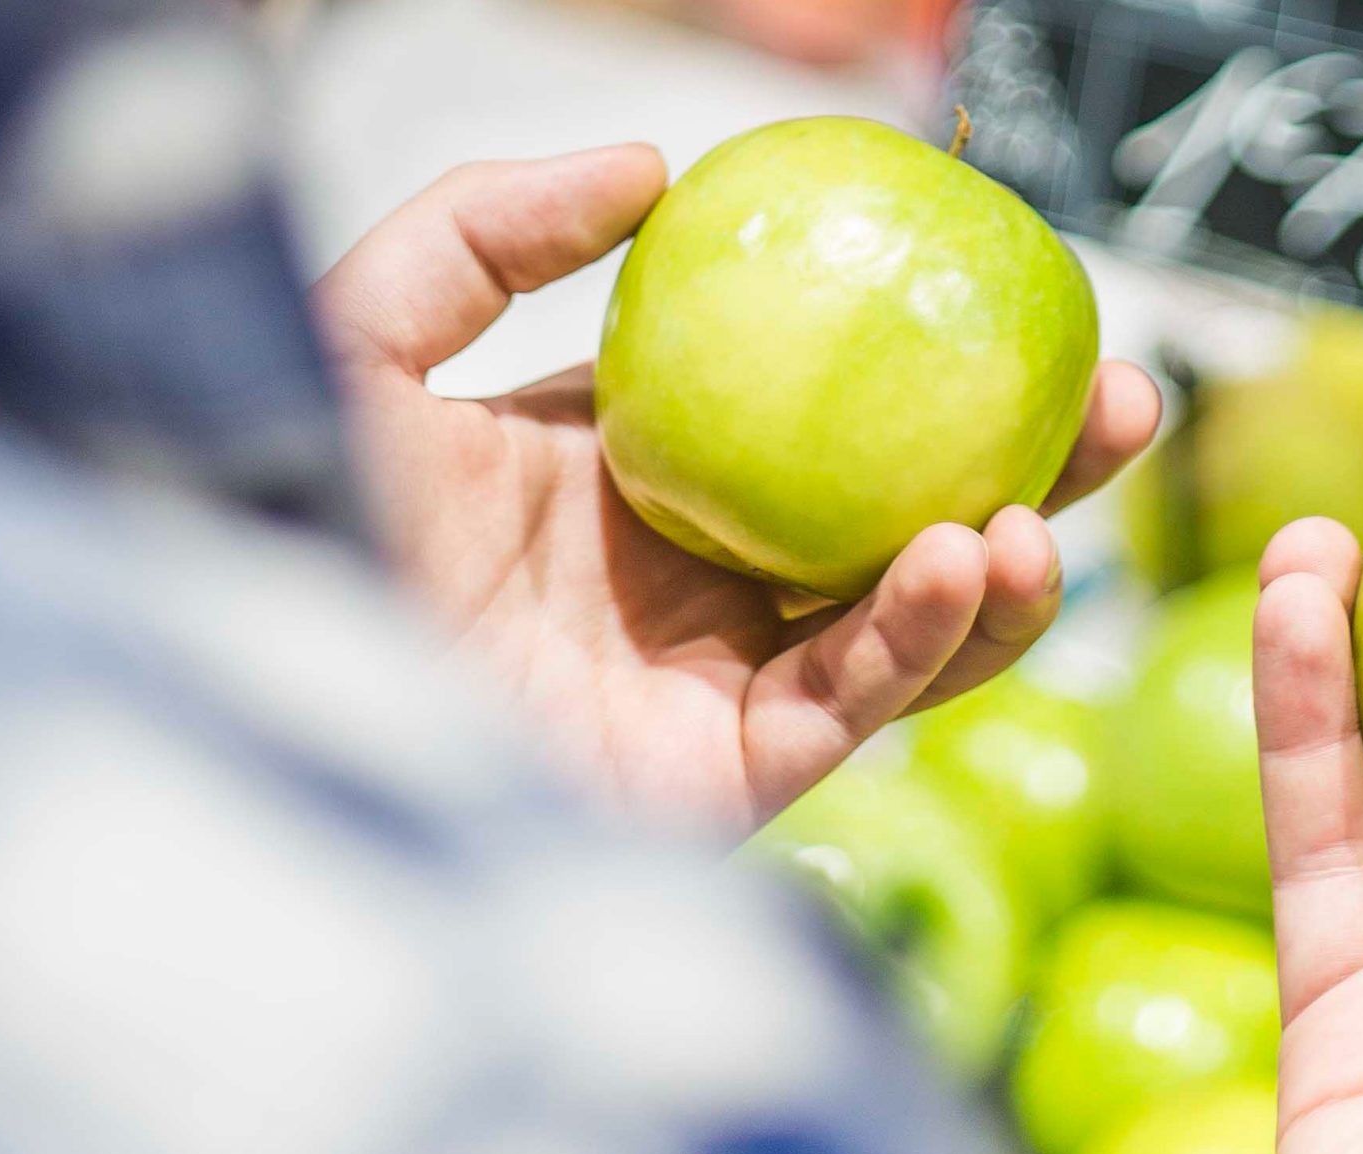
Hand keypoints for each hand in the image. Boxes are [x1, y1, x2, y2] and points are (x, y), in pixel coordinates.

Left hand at [312, 145, 1157, 829]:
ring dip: (1005, 568)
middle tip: (1118, 397)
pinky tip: (964, 558)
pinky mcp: (716, 780)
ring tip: (1048, 501)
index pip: (813, 413)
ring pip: (906, 628)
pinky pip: (852, 703)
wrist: (244, 689)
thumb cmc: (277, 513)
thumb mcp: (368, 331)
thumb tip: (652, 164)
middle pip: (898, 519)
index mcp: (630, 478)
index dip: (921, 364)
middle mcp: (688, 584)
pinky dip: (922, 636)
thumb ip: (492, 228)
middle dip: (1024, 468)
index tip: (1013, 292)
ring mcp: (709, 684)